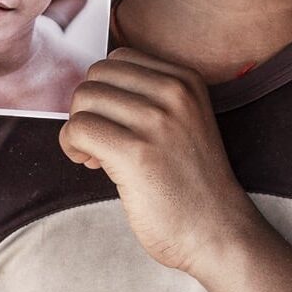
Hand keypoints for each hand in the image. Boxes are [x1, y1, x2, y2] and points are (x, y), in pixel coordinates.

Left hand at [57, 47, 256, 276]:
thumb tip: (88, 93)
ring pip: (83, 100)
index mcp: (186, 80)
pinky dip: (72, 146)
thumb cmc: (193, 186)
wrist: (219, 233)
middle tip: (102, 142)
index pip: (118, 58)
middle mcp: (174, 93)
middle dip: (88, 107)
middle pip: (96, 75)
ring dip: (78, 129)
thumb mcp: (184, 123)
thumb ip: (148, 99)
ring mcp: (157, 121)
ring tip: (98, 156)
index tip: (115, 122)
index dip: (106, 90)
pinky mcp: (136, 153)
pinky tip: (92, 164)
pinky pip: (78, 129)